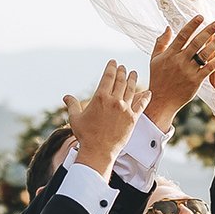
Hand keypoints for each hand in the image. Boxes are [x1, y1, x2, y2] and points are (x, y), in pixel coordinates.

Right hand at [63, 61, 138, 175]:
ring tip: (134, 73)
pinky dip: (145, 98)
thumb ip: (72, 105)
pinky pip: (141, 105)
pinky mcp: (133, 119)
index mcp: (100, 97)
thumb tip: (66, 97)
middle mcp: (114, 101)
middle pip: (120, 81)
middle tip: (123, 67)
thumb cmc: (85, 135)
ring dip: (133, 80)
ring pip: (131, 90)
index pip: (108, 77)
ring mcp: (125, 109)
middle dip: (122, 72)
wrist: (98, 151)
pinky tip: (148, 92)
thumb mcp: (75, 118)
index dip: (111, 68)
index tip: (113, 62)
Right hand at [147, 17, 214, 119]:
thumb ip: (161, 42)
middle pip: (196, 42)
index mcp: (169, 54)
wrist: (162, 100)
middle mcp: (179, 61)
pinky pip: (209, 68)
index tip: (201, 16)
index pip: (182, 36)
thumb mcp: (154, 59)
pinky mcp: (196, 81)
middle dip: (208, 31)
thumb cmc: (158, 79)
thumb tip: (168, 27)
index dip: (192, 25)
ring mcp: (188, 71)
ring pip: (204, 54)